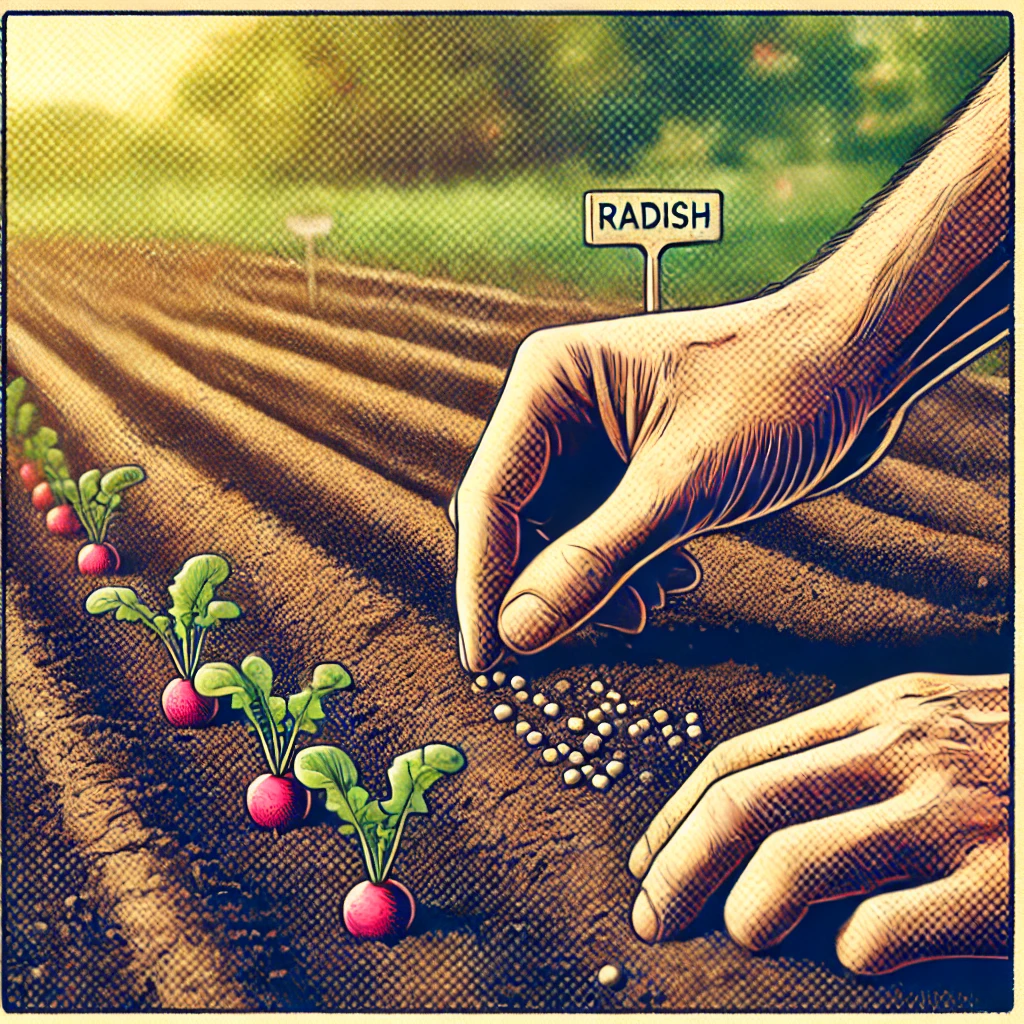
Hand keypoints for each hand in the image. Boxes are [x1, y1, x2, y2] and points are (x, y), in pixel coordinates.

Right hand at [451, 60, 1007, 673]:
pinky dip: (628, 569)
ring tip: (646, 610)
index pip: (490, 497)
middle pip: (518, 521)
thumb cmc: (780, 389)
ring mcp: (598, 438)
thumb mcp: (682, 486)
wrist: (862, 363)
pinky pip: (604, 534)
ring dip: (594, 584)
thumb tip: (518, 631)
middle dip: (546, 586)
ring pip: (562, 537)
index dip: (483, 583)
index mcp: (550, 383)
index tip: (487, 658)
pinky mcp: (635, 465)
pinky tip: (674, 581)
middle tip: (566, 647)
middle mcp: (562, 408)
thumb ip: (594, 562)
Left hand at [628, 672, 1008, 974]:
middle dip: (678, 867)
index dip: (676, 813)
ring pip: (793, 862)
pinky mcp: (999, 886)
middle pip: (746, 805)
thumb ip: (853, 759)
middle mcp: (902, 752)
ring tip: (742, 937)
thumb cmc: (1015, 758)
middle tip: (654, 917)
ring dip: (745, 911)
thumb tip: (758, 827)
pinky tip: (854, 959)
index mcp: (878, 714)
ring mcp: (949, 816)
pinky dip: (849, 951)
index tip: (646, 861)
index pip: (741, 758)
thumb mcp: (933, 728)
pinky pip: (883, 929)